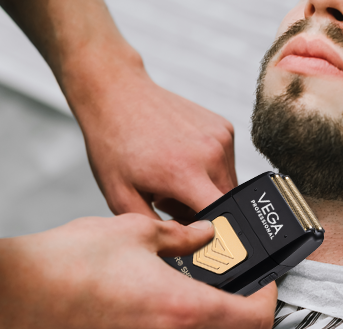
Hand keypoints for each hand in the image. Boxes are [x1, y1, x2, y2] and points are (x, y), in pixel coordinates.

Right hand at [0, 214, 276, 328]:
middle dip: (246, 312)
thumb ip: (179, 236)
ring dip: (214, 318)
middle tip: (239, 288)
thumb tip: (202, 235)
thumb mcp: (135, 232)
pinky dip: (184, 321)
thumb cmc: (69, 264)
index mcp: (184, 308)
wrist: (18, 292)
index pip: (256, 316)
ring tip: (203, 292)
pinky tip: (168, 303)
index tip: (264, 279)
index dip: (268, 296)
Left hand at [68, 61, 237, 220]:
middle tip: (168, 200)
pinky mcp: (225, 127)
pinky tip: (181, 157)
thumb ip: (155, 228)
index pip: (219, 219)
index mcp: (185, 173)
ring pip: (228, 183)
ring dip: (207, 189)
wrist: (118, 95)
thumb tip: (182, 246)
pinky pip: (226, 162)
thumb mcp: (121, 197)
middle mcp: (210, 153)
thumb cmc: (114, 145)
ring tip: (173, 176)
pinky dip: (209, 168)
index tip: (193, 237)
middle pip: (226, 203)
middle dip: (203, 211)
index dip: (210, 234)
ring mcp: (221, 137)